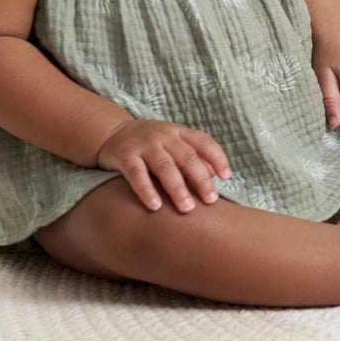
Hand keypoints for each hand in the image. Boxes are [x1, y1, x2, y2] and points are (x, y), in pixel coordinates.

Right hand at [97, 119, 231, 212]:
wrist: (113, 133)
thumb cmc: (152, 145)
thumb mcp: (174, 144)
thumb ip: (194, 156)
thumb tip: (214, 175)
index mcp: (179, 132)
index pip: (204, 142)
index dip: (218, 158)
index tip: (226, 177)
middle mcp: (164, 136)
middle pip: (187, 157)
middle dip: (201, 180)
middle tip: (211, 201)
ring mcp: (145, 145)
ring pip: (165, 167)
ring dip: (178, 188)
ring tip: (187, 208)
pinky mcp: (125, 156)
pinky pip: (137, 174)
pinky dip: (146, 190)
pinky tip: (155, 206)